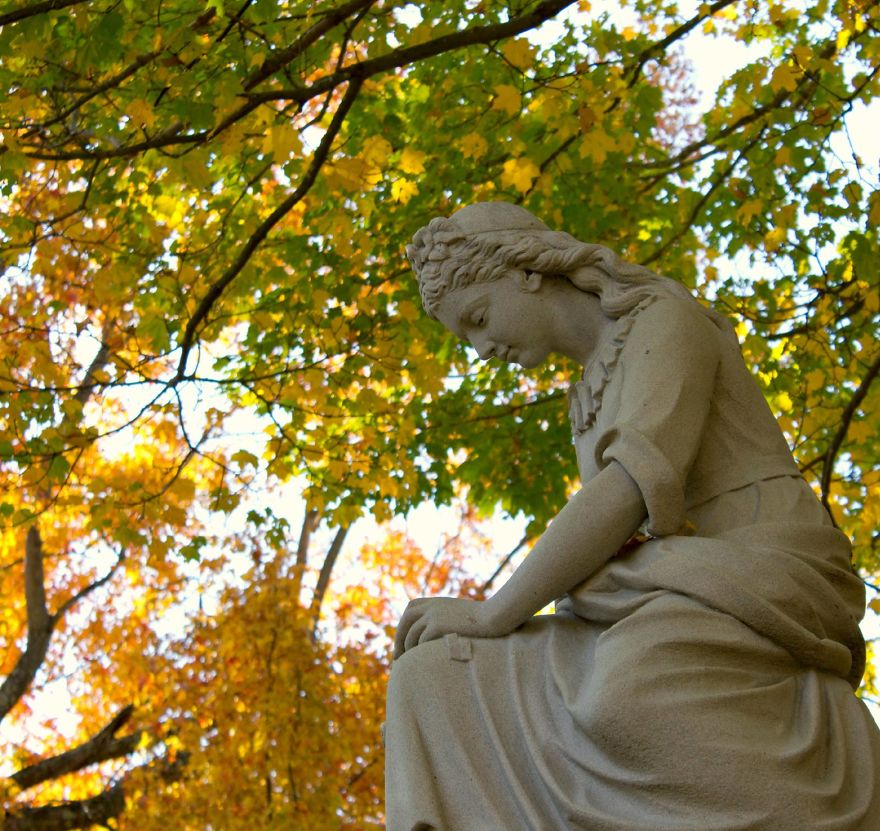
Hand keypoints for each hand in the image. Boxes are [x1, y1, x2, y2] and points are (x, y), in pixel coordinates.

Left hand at [393, 596, 511, 658]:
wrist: (494, 616)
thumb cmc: (482, 620)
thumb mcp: (460, 614)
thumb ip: (446, 618)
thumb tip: (434, 636)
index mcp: (436, 601)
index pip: (410, 609)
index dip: (403, 625)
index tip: (402, 642)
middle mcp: (432, 606)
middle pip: (406, 620)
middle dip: (399, 639)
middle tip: (398, 658)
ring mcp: (433, 614)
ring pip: (412, 633)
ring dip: (408, 649)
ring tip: (410, 664)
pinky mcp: (438, 625)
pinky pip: (421, 640)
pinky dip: (419, 651)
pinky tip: (423, 661)